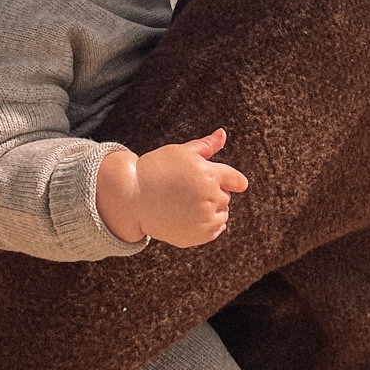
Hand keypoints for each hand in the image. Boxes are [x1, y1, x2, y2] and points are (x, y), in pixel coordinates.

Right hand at [130, 130, 248, 247]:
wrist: (132, 197)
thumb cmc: (155, 169)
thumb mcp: (180, 152)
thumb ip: (206, 145)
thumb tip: (223, 133)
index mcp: (209, 174)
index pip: (237, 181)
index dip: (232, 180)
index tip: (228, 182)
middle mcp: (209, 197)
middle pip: (226, 196)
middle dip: (213, 191)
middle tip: (188, 189)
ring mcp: (204, 219)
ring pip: (222, 214)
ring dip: (212, 209)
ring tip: (187, 203)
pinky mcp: (197, 236)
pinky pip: (215, 230)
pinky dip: (208, 224)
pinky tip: (190, 216)